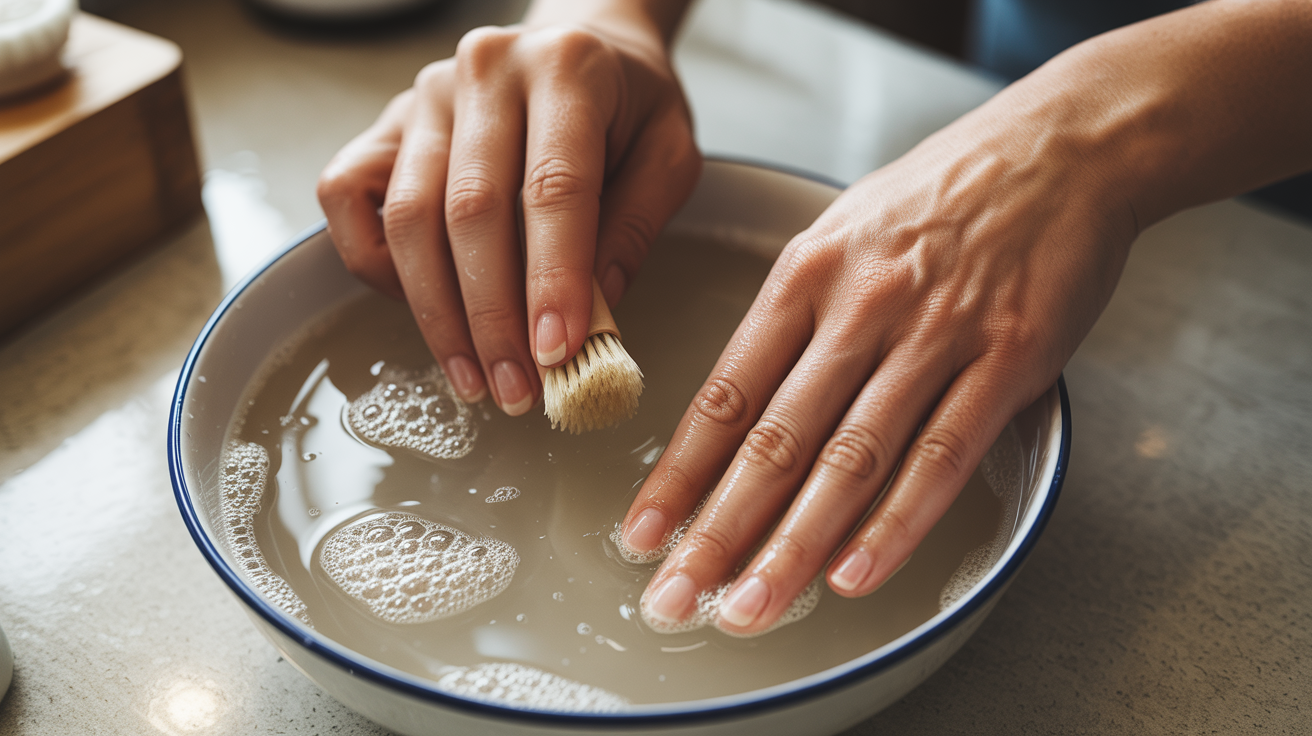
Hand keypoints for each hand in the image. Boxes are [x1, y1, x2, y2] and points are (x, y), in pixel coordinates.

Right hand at [317, 9, 700, 413]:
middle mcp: (484, 70)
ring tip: (475, 379)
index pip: (553, 187)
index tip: (558, 352)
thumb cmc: (629, 107)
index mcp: (567, 67)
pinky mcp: (385, 123)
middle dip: (492, 317)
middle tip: (517, 391)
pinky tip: (423, 309)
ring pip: (408, 218)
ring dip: (438, 314)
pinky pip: (348, 199)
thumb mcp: (670, 155)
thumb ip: (637, 227)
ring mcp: (424, 96)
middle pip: (470, 211)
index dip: (552, 278)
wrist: (582, 44)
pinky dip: (376, 265)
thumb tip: (593, 317)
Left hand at [618, 70, 1141, 635]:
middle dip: (716, 530)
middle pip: (774, 440)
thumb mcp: (842, 231)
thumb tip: (743, 406)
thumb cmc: (943, 193)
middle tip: (671, 598)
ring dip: (791, 546)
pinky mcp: (1007, 359)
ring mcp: (933, 335)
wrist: (1063, 146)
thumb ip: (794, 316)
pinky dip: (894, 523)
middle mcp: (858, 308)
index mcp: (805, 275)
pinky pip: (942, 455)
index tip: (642, 534)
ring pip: (849, 460)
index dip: (679, 474)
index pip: (725, 395)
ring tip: (747, 609)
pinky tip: (851, 575)